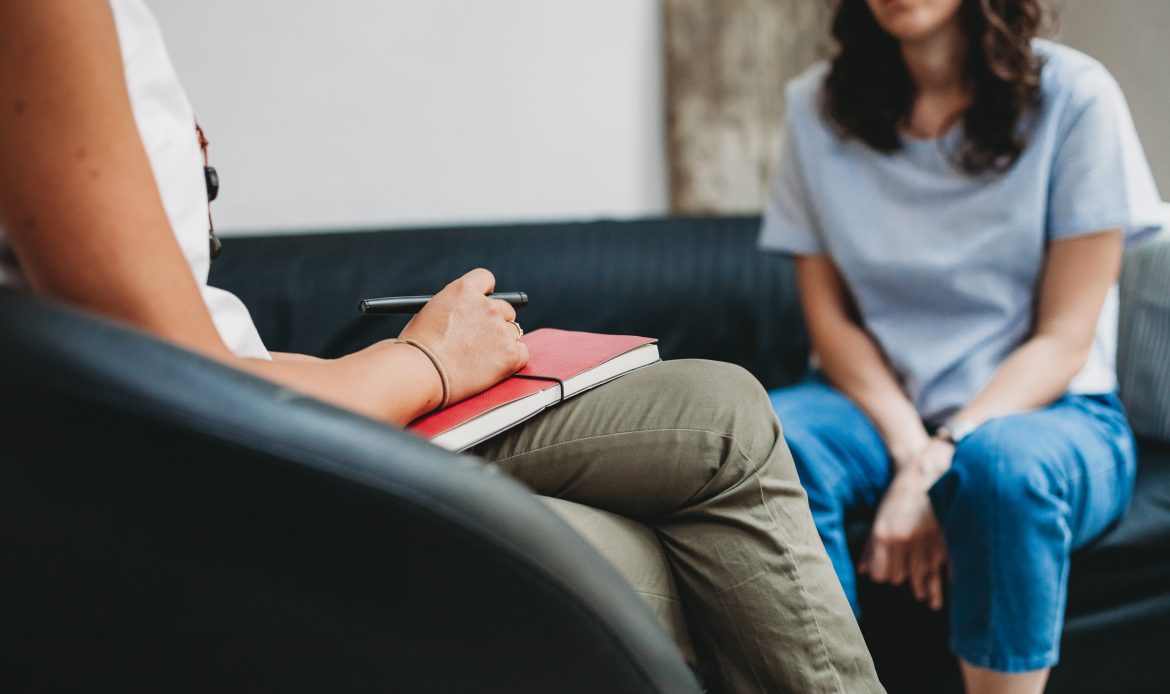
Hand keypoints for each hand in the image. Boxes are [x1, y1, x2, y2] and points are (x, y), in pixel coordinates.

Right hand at [399, 268, 528, 404]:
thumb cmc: (417, 348)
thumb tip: (463, 316)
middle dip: (495, 322)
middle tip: (481, 340)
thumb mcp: (430, 313)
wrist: (421, 372)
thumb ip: (453, 308)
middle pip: (505, 308)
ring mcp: (501, 329)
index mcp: (464, 290)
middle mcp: (487, 305)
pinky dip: (511, 360)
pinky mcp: (511, 353)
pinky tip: (492, 367)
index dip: (486, 292)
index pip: (486, 279)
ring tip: (480, 358)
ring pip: (513, 332)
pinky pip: (522, 353)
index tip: (485, 302)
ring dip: (502, 342)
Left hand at [860, 438, 953, 610]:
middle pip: (901, 577)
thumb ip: (870, 547)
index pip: (882, 573)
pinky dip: (943, 581)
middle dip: (905, 581)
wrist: (925, 475)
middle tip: (912, 588)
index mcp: (884, 535)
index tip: (888, 578)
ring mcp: (925, 542)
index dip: (884, 577)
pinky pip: (943, 569)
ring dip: (925, 589)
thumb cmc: (898, 497)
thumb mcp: (880, 519)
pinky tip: (945, 591)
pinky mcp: (944, 541)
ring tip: (929, 601)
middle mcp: (904, 541)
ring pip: (922, 576)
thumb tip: (863, 571)